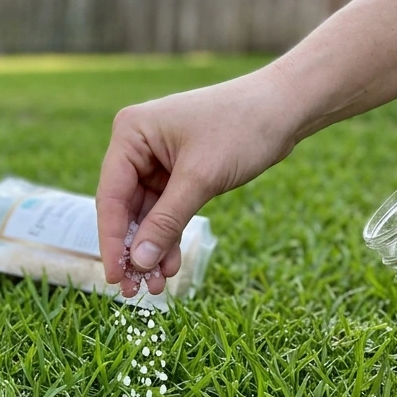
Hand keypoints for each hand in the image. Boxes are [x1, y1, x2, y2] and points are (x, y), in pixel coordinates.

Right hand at [97, 64, 303, 296]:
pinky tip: (170, 265)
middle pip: (124, 209)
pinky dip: (167, 237)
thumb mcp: (200, 179)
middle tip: (136, 290)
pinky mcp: (176, 171)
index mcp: (131, 134)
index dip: (112, 240)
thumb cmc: (242, 128)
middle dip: (132, 250)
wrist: (286, 107)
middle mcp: (136, 146)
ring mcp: (155, 159)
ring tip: (155, 286)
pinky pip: (165, 211)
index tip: (116, 276)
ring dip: (150, 249)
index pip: (110, 196)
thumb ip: (166, 222)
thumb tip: (138, 262)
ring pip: (145, 215)